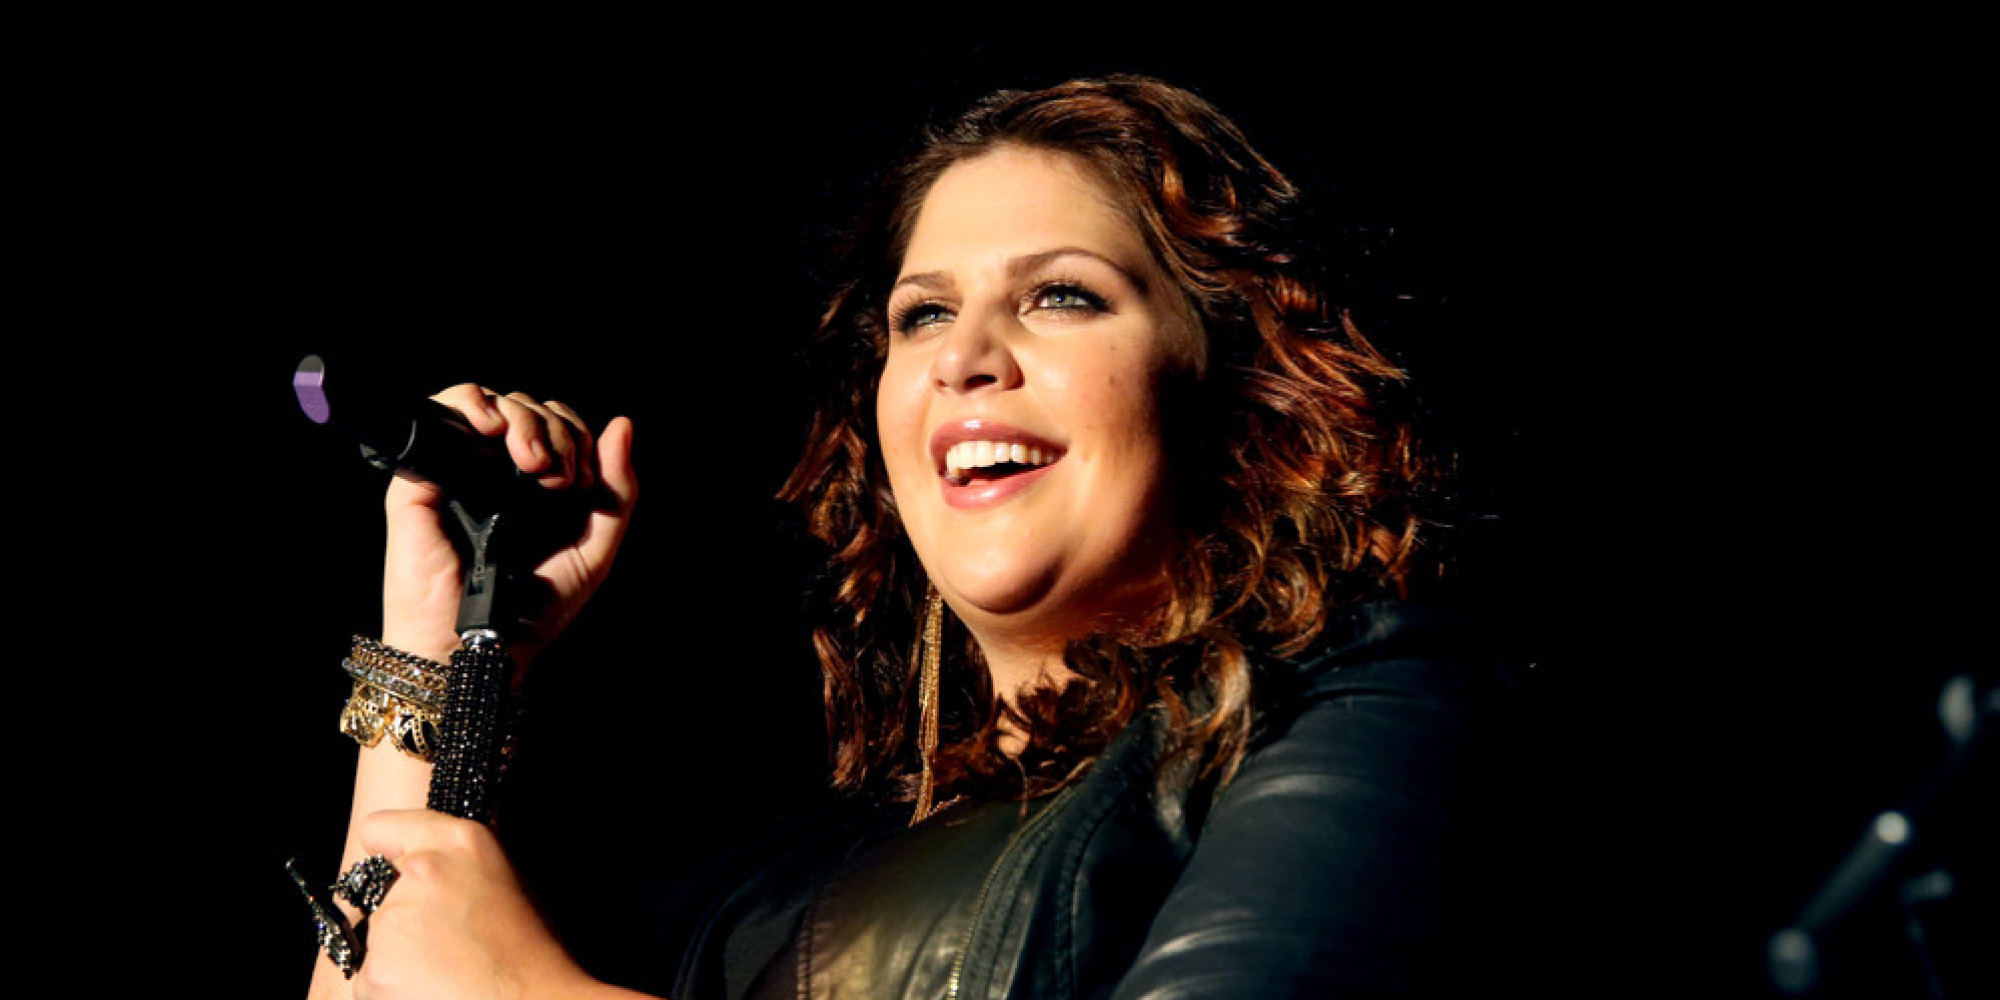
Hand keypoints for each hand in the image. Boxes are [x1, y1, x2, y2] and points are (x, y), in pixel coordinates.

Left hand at [350, 810, 592, 999]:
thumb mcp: (503, 880)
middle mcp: (422, 870)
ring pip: (374, 943)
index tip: (398, 875)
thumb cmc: (528, 952)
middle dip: (403, 920)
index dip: (387, 855)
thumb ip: (454, 864)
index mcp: (460, 842)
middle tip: (448, 943)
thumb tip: (411, 867)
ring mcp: (394, 921)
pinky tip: (432, 990)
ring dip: (398, 959)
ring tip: (445, 972)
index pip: (380, 827)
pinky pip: (369, 981)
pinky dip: (391, 990)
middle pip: (379, 897)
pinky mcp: (376, 970)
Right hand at [381, 385, 638, 668]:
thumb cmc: (532, 612)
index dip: (575, 434)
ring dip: (524, 419)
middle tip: (557, 478)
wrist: (480, 648)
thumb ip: (617, 491)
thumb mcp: (594, 551)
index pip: (556, 423)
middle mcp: (494, 473)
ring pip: (492, 403)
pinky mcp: (420, 477)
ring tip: (532, 463)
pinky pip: (443, 411)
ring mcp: (457, 472)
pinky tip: (494, 430)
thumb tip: (622, 426)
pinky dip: (473, 403)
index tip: (579, 479)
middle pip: (527, 409)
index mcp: (533, 487)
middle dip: (555, 430)